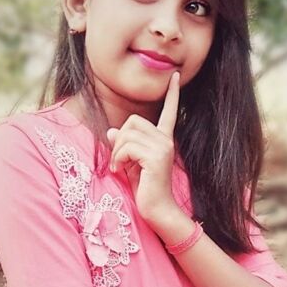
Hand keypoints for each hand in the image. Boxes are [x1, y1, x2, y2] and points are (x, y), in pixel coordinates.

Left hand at [106, 71, 180, 222]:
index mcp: (164, 139)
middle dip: (119, 139)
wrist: (157, 210)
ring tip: (119, 167)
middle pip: (134, 121)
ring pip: (127, 134)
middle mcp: (166, 140)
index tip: (176, 76)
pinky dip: (118, 158)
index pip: (169, 112)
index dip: (173, 94)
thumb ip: (123, 146)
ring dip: (116, 152)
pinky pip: (127, 146)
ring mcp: (163, 147)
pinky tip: (121, 170)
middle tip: (118, 160)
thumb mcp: (130, 163)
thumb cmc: (145, 189)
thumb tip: (111, 131)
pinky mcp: (156, 157)